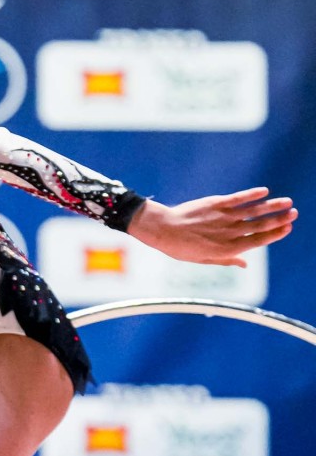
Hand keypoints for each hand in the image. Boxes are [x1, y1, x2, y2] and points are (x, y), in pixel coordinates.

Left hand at [127, 187, 296, 267]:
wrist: (162, 229)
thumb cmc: (181, 247)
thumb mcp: (203, 259)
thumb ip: (227, 260)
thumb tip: (245, 264)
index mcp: (228, 249)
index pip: (258, 241)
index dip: (275, 234)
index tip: (288, 228)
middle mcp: (229, 233)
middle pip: (260, 225)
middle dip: (279, 219)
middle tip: (294, 213)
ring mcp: (223, 217)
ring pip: (253, 211)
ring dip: (272, 206)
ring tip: (287, 202)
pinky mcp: (215, 203)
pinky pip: (237, 198)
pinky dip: (251, 194)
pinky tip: (264, 191)